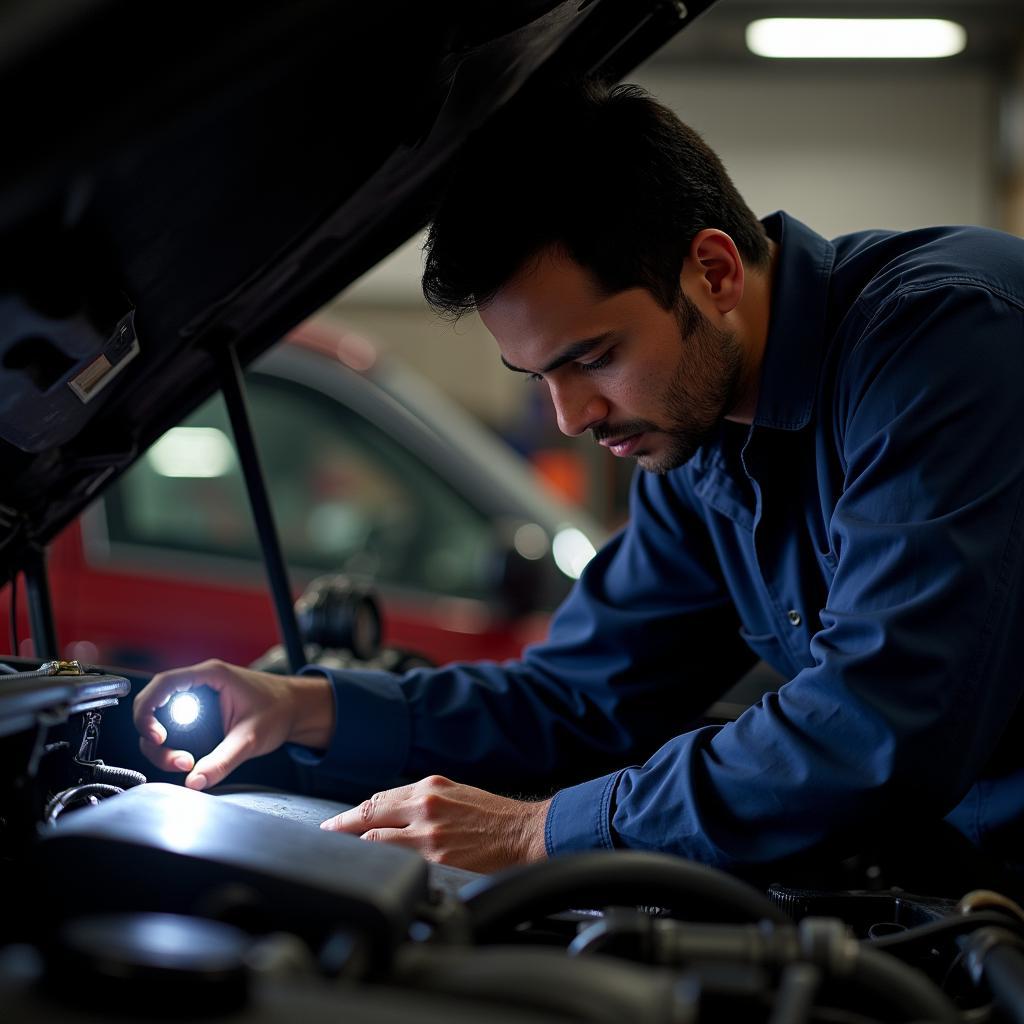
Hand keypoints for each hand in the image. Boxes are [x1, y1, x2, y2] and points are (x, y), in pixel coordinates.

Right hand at [133, 659, 333, 790]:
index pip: (163, 684)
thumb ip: (223, 761)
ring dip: (162, 744)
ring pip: (161, 718)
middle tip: (178, 761)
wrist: (296, 708)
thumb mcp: (251, 739)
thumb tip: (195, 781)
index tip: (156, 737)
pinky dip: (172, 743)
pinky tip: (187, 759)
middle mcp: (200, 682)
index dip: (149, 710)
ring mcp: (198, 696)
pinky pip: (173, 724)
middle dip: (154, 736)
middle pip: (155, 704)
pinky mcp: (200, 711)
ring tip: (186, 764)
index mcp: (211, 675)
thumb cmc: (279, 710)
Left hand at [320, 775, 549, 871]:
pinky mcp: (439, 863)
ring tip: (345, 858)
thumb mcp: (454, 792)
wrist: (525, 834)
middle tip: (326, 840)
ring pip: (377, 846)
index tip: (332, 825)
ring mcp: (430, 838)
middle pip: (368, 821)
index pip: (377, 801)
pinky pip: (401, 866)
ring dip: (358, 852)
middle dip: (342, 832)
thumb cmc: (492, 815)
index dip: (350, 816)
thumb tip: (386, 812)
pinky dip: (386, 868)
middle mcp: (425, 809)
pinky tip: (379, 874)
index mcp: (428, 788)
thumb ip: (419, 799)